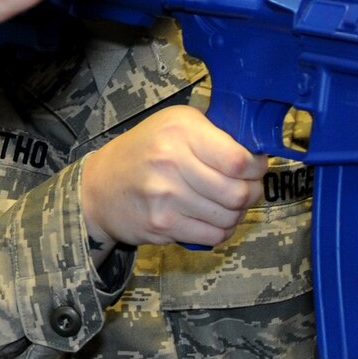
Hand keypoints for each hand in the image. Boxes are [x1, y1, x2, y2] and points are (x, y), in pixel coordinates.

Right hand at [79, 106, 266, 250]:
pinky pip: (213, 235)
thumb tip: (257, 153)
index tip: (255, 167)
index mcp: (180, 131)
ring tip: (226, 203)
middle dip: (252, 193)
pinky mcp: (163, 225)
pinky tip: (212, 218)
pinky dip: (221, 230)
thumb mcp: (176, 124)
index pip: (239, 159)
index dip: (257, 167)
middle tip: (246, 188)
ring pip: (229, 217)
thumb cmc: (145, 150)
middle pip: (238, 192)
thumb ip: (215, 133)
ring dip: (236, 213)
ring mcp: (166, 197)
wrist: (100, 186)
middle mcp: (171, 162)